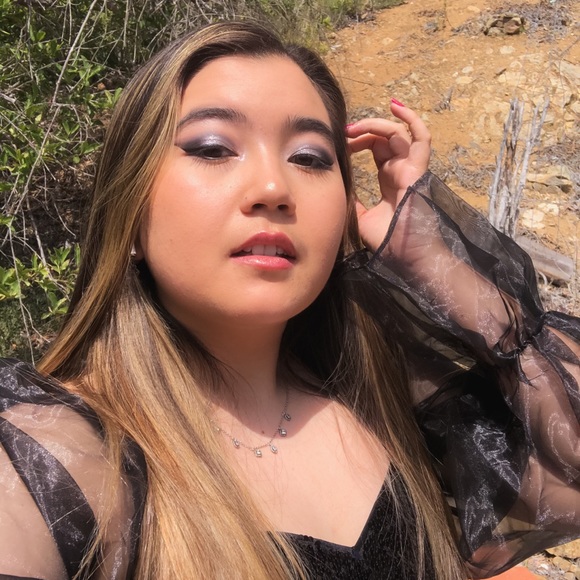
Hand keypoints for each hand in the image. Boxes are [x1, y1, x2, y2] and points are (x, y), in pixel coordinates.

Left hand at [346, 101, 430, 250]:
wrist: (406, 257)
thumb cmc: (388, 242)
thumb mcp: (360, 218)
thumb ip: (352, 201)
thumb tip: (337, 186)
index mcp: (390, 180)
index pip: (376, 149)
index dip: (359, 141)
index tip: (341, 142)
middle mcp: (402, 171)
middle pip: (385, 138)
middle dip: (363, 131)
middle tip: (343, 133)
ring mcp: (411, 169)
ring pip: (398, 134)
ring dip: (375, 125)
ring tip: (355, 127)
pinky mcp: (418, 171)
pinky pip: (421, 138)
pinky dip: (411, 119)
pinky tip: (395, 106)